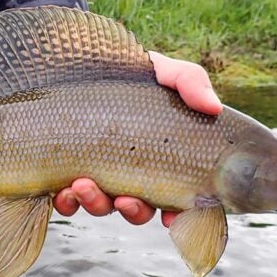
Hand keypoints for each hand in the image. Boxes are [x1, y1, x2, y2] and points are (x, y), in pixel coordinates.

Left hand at [53, 52, 222, 225]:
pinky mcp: (64, 172)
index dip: (179, 213)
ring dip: (95, 204)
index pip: (176, 195)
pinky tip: (64, 192)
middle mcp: (129, 171)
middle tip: (124, 200)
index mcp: (159, 157)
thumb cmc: (126, 69)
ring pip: (101, 206)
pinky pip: (66, 200)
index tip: (174, 218)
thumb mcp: (162, 70)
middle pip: (138, 208)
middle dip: (133, 211)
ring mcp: (97, 174)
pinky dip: (66, 202)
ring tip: (83, 185)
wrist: (75, 58)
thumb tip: (213, 107)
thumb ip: (190, 81)